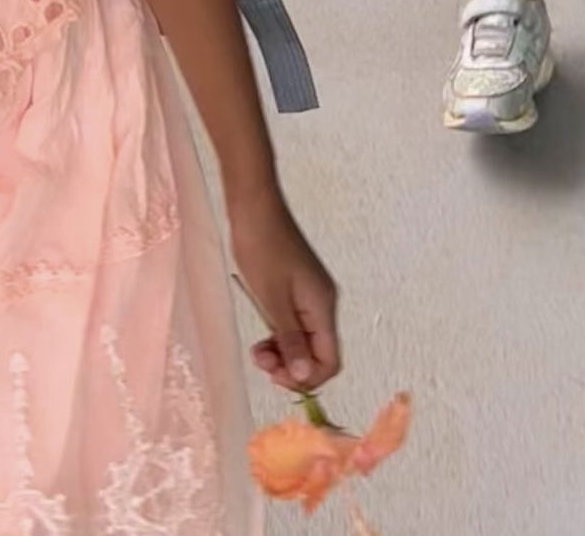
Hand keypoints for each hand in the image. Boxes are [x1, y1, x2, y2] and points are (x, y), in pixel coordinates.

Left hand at [228, 185, 340, 393]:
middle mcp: (323, 303)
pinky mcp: (298, 289)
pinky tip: (262, 335)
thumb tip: (304, 376)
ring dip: (283, 353)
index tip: (277, 376)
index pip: (330, 361)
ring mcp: (311, 295)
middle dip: (291, 365)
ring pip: (305, 341)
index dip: (307, 378)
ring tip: (257, 350)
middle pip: (318, 353)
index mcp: (322, 307)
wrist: (254, 206)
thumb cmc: (261, 248)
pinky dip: (280, 336)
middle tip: (261, 360)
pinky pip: (295, 325)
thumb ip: (290, 340)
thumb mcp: (273, 301)